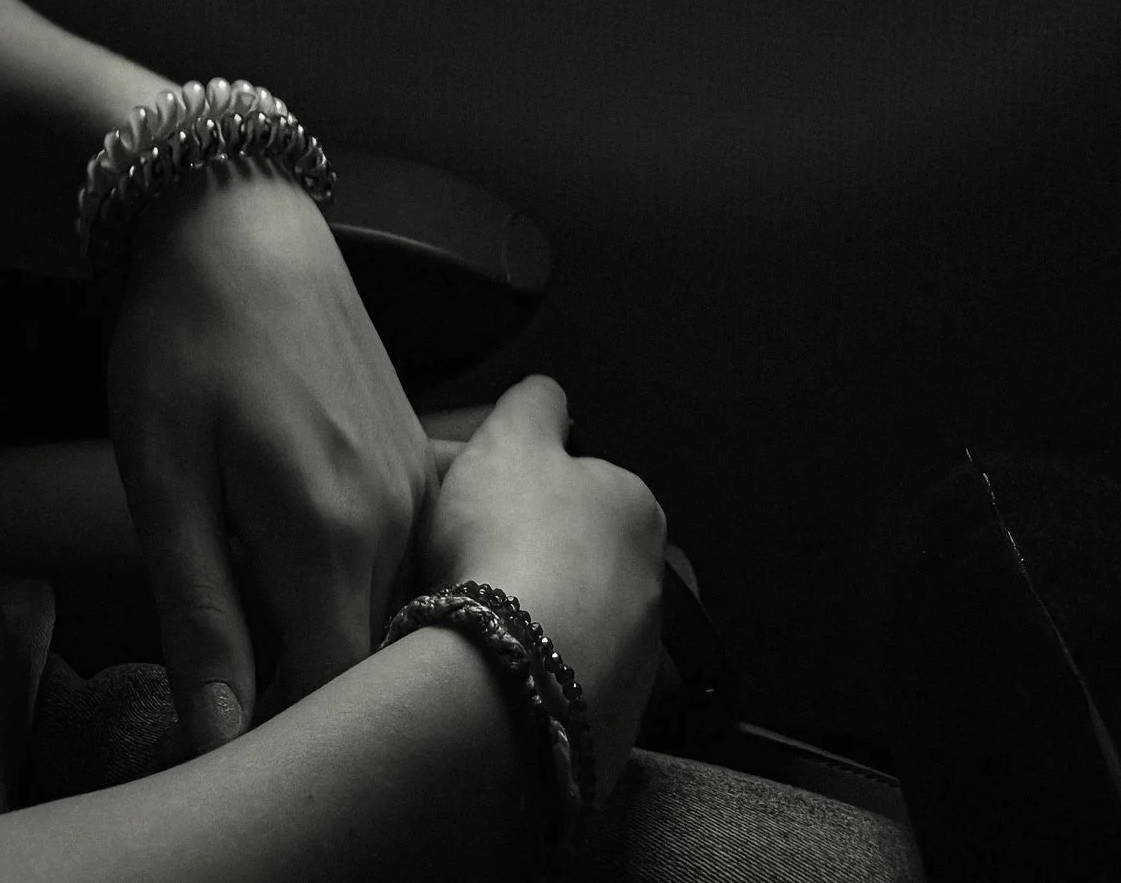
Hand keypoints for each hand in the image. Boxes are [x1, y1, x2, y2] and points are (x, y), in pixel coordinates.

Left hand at [105, 166, 435, 753]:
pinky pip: (399, 558)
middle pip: (369, 661)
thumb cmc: (185, 338)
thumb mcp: (161, 478)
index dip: (284, 740)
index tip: (231, 746)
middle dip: (309, 700)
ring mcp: (417, 484)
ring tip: (254, 626)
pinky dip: (351, 587)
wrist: (241, 217)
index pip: (336, 697)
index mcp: (330, 532)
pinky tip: (290, 565)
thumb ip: (199, 614)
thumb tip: (219, 741)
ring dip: (329, 640)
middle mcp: (397, 517)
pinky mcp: (416, 458)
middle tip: (227, 684)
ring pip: (387, 611)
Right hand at [418, 376, 668, 782]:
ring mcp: (640, 661)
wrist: (511, 675)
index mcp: (636, 507)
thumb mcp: (512, 435)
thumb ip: (535, 403)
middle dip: (529, 553)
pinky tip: (492, 668)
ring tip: (474, 622)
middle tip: (466, 561)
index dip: (517, 486)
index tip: (474, 502)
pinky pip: (564, 682)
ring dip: (534, 615)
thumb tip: (551, 397)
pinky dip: (533, 671)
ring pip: (574, 619)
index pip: (577, 481)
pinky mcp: (612, 724)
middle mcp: (654, 581)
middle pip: (576, 554)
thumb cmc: (511, 536)